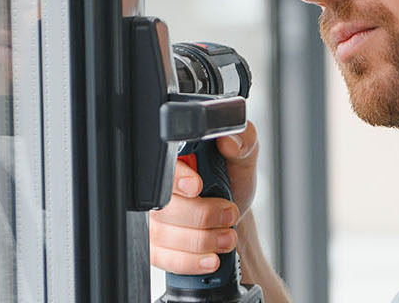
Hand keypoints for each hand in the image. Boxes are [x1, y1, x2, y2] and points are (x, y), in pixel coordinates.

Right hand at [147, 121, 258, 274]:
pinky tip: (210, 258)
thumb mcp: (244, 161)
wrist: (232, 221)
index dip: (176, 179)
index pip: (161, 168)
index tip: (198, 186)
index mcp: (176, 162)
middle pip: (162, 207)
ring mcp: (154, 221)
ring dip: (202, 240)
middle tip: (229, 215)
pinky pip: (163, 258)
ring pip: (162, 235)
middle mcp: (159, 191)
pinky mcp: (155, 248)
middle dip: (202, 216)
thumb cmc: (232, 186)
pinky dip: (191, 261)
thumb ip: (244, 142)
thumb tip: (230, 139)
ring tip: (227, 238)